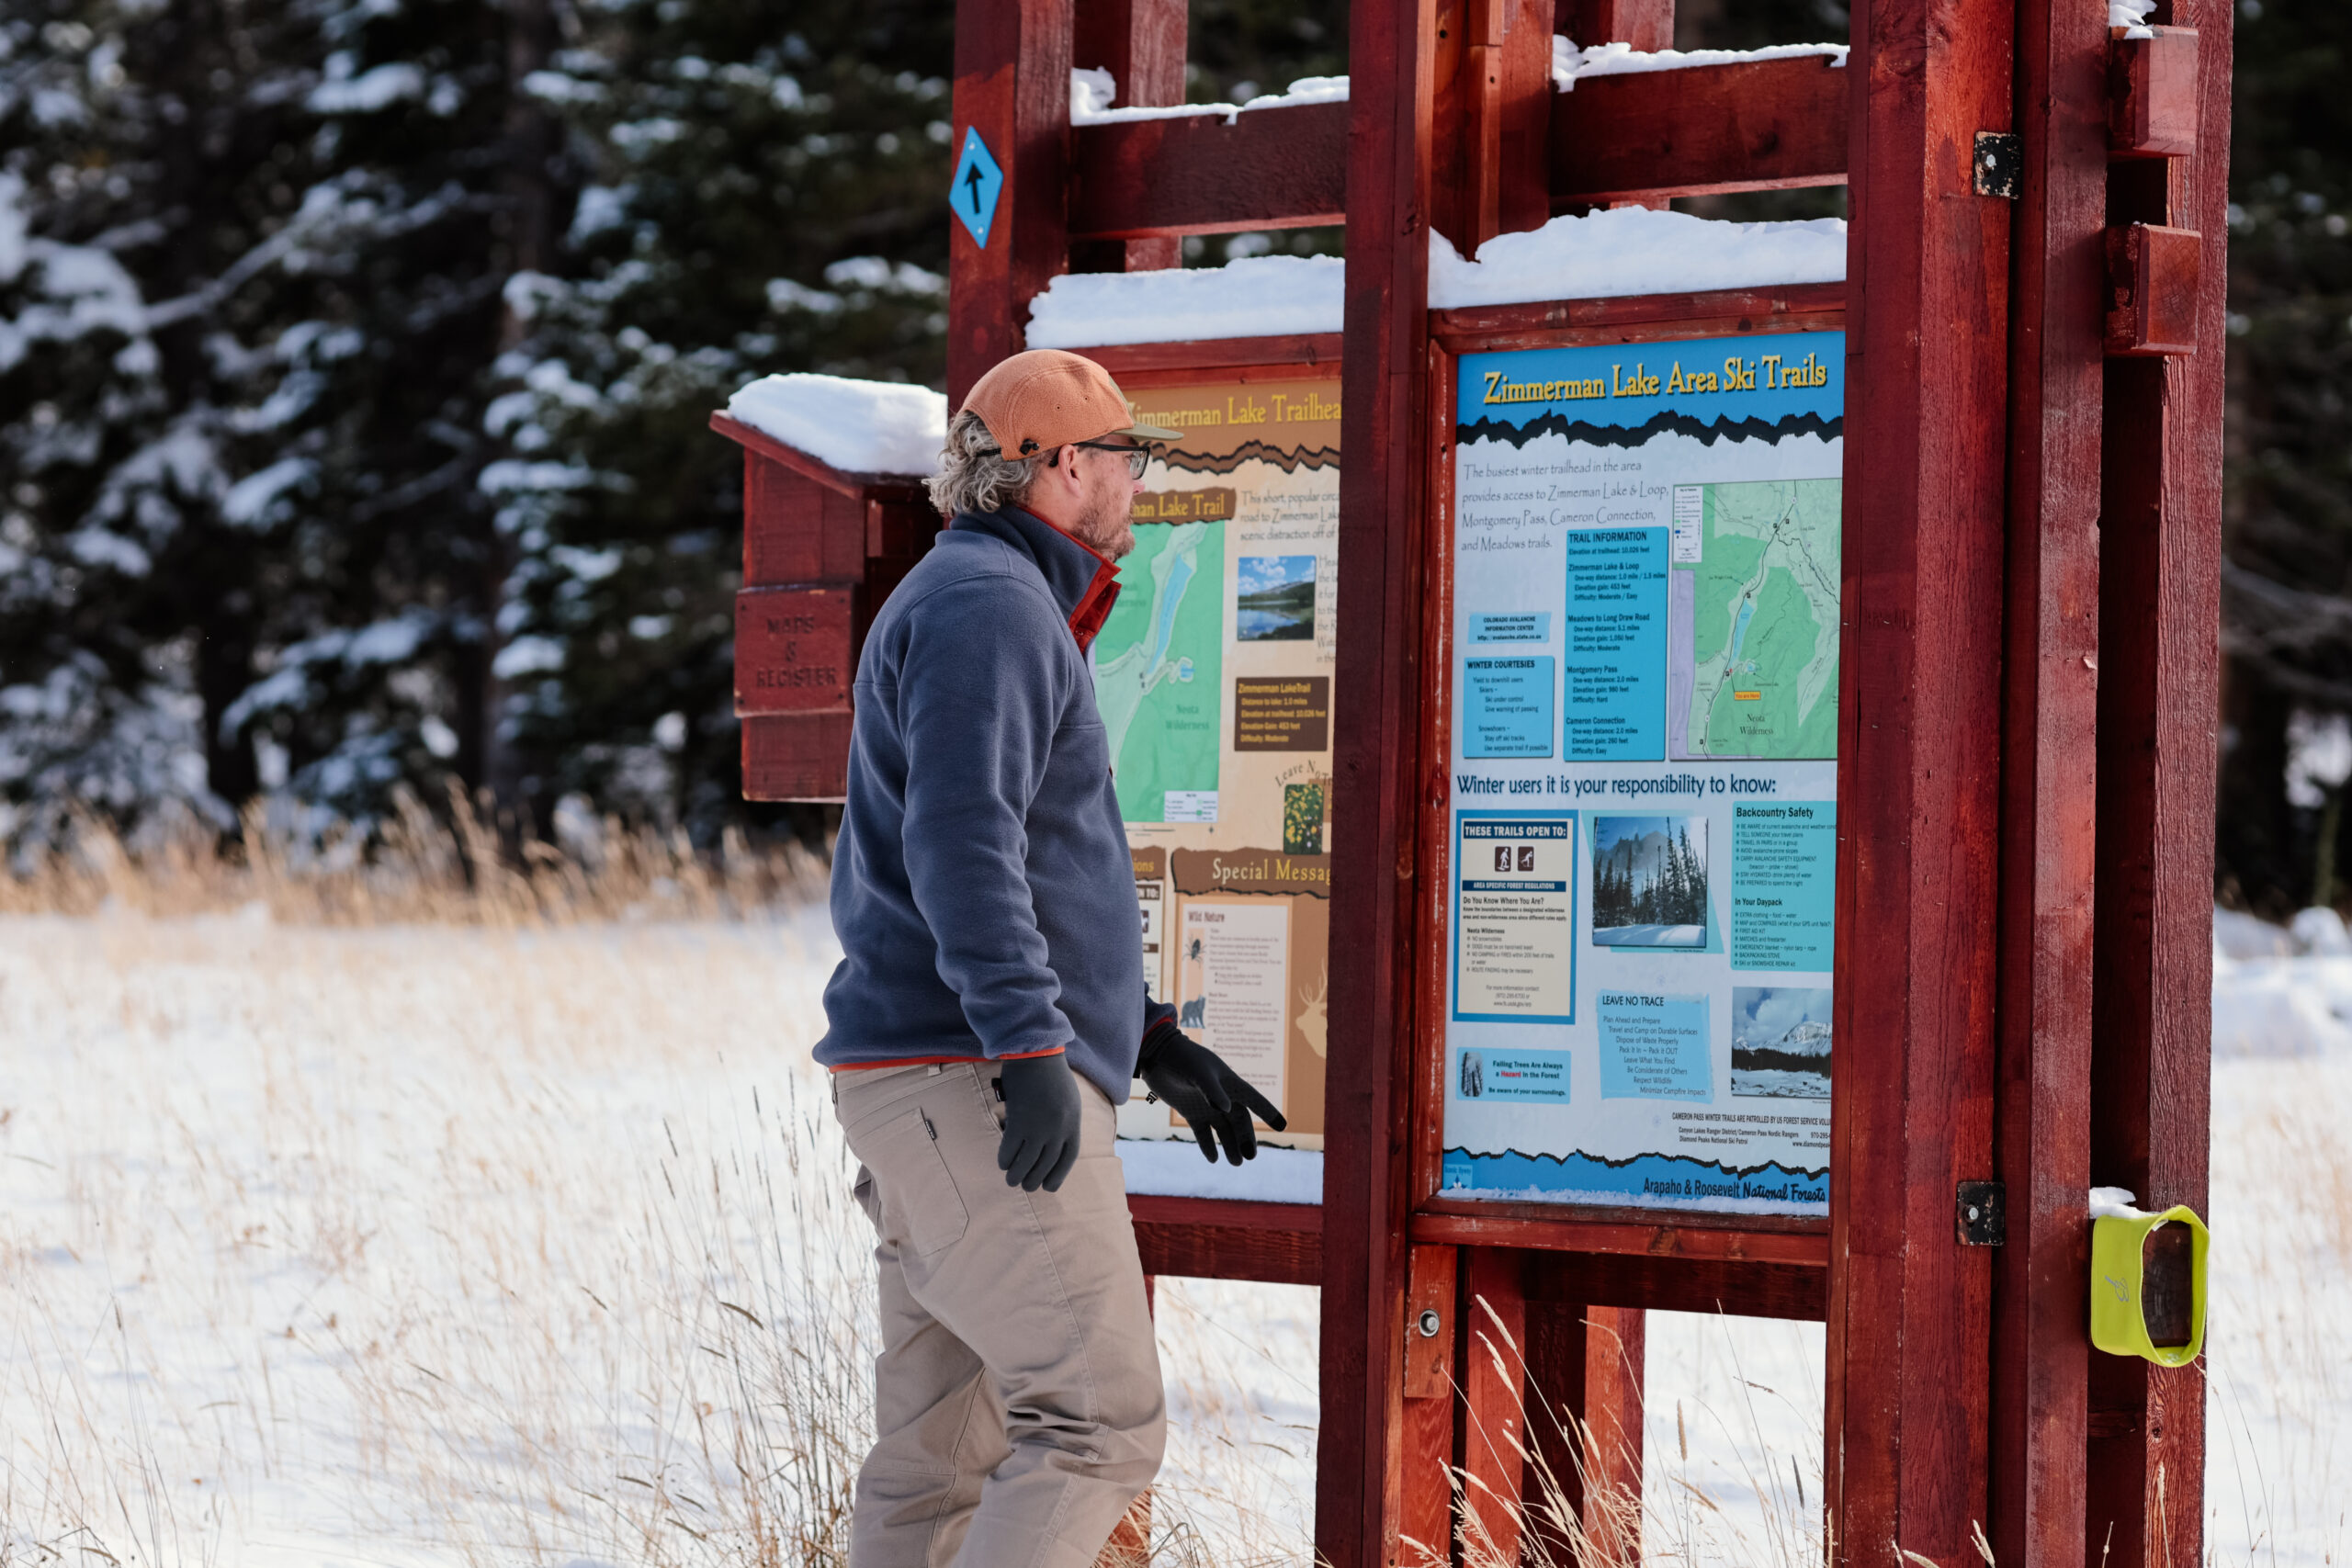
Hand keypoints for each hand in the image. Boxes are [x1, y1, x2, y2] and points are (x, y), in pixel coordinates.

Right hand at [997, 1053, 1082, 1192]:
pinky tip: (1002, 1163)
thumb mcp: (1069, 1101)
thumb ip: (1064, 1123)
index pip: (1067, 1159)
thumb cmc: (1052, 1075)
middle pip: (1046, 1165)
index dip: (1058, 1176)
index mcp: (1073, 1124)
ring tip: (1011, 1181)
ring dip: (1017, 1175)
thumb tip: (1053, 1145)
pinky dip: (1005, 1159)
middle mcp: (1058, 1130)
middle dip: (1034, 1180)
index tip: (1049, 1187)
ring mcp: (1039, 1128)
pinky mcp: (1019, 1122)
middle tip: (1026, 1186)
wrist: (1036, 1054)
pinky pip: (1010, 1150)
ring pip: (1027, 1162)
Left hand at [1139, 1025, 1285, 1164]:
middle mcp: (1221, 1095)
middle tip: (1250, 1157)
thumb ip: (1211, 1090)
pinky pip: (1203, 1132)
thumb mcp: (1197, 1072)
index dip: (1267, 1112)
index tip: (1282, 1126)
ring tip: (1236, 1162)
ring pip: (1223, 1130)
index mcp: (1229, 1083)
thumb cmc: (1181, 1058)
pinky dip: (1208, 1145)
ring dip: (1230, 1145)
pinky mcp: (1190, 1111)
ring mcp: (1205, 1104)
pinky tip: (1213, 1158)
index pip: (1253, 1099)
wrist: (1156, 1054)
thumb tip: (1226, 1110)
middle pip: (1239, 1121)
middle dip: (1245, 1139)